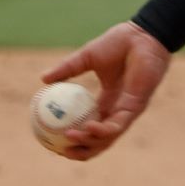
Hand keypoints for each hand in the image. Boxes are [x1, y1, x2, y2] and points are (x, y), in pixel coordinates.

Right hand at [39, 22, 171, 160]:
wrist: (142, 35)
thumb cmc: (119, 43)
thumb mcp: (86, 57)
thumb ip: (67, 69)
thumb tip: (43, 79)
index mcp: (107, 100)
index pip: (91, 127)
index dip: (76, 138)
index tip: (55, 141)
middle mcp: (117, 109)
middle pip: (100, 140)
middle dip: (83, 150)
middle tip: (62, 150)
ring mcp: (127, 109)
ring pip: (108, 137)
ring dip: (89, 141)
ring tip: (70, 137)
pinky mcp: (136, 106)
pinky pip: (118, 124)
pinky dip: (103, 130)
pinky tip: (88, 127)